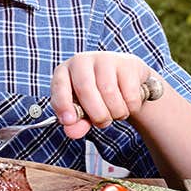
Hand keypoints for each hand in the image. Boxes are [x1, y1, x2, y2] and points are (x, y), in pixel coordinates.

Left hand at [50, 51, 166, 139]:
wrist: (126, 82)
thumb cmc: (97, 97)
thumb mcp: (83, 111)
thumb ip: (76, 123)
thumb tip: (71, 132)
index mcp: (64, 72)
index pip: (59, 86)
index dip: (63, 104)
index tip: (69, 121)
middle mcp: (82, 60)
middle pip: (85, 90)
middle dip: (96, 114)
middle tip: (103, 123)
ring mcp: (105, 58)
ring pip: (109, 92)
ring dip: (115, 112)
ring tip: (116, 112)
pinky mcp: (127, 63)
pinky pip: (129, 93)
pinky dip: (131, 107)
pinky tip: (128, 103)